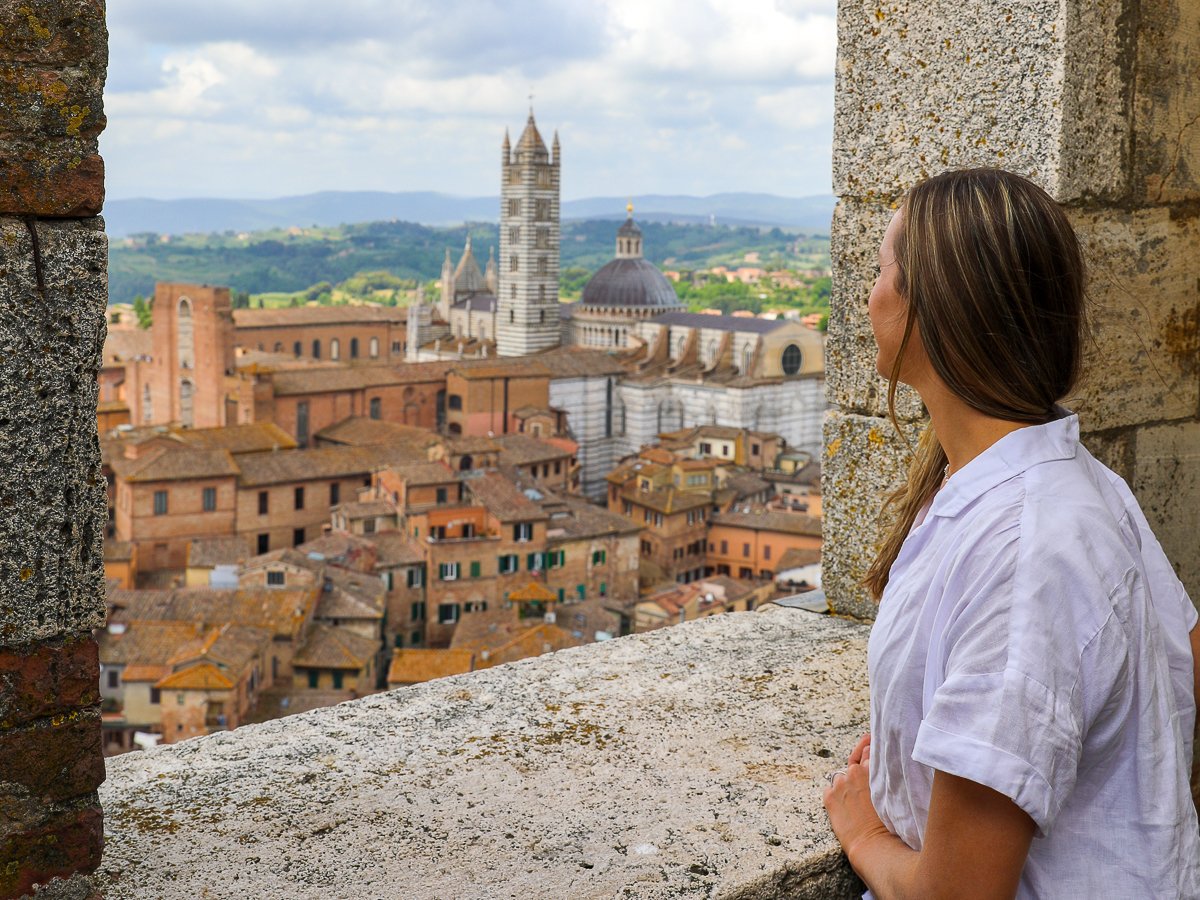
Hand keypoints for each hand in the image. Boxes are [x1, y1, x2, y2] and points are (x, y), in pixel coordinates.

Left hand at [824, 734, 889, 862]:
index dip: (868, 748)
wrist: (872, 844)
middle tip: (862, 768)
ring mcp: (840, 784)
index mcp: (871, 771)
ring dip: (846, 785)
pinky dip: (834, 796)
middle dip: (858, 765)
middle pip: (854, 762)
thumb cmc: (889, 824)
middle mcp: (854, 773)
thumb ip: (885, 776)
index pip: (868, 752)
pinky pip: (829, 791)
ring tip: (853, 800)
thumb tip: (879, 760)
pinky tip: (842, 806)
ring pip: (841, 778)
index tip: (869, 741)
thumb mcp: (892, 794)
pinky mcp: (829, 797)